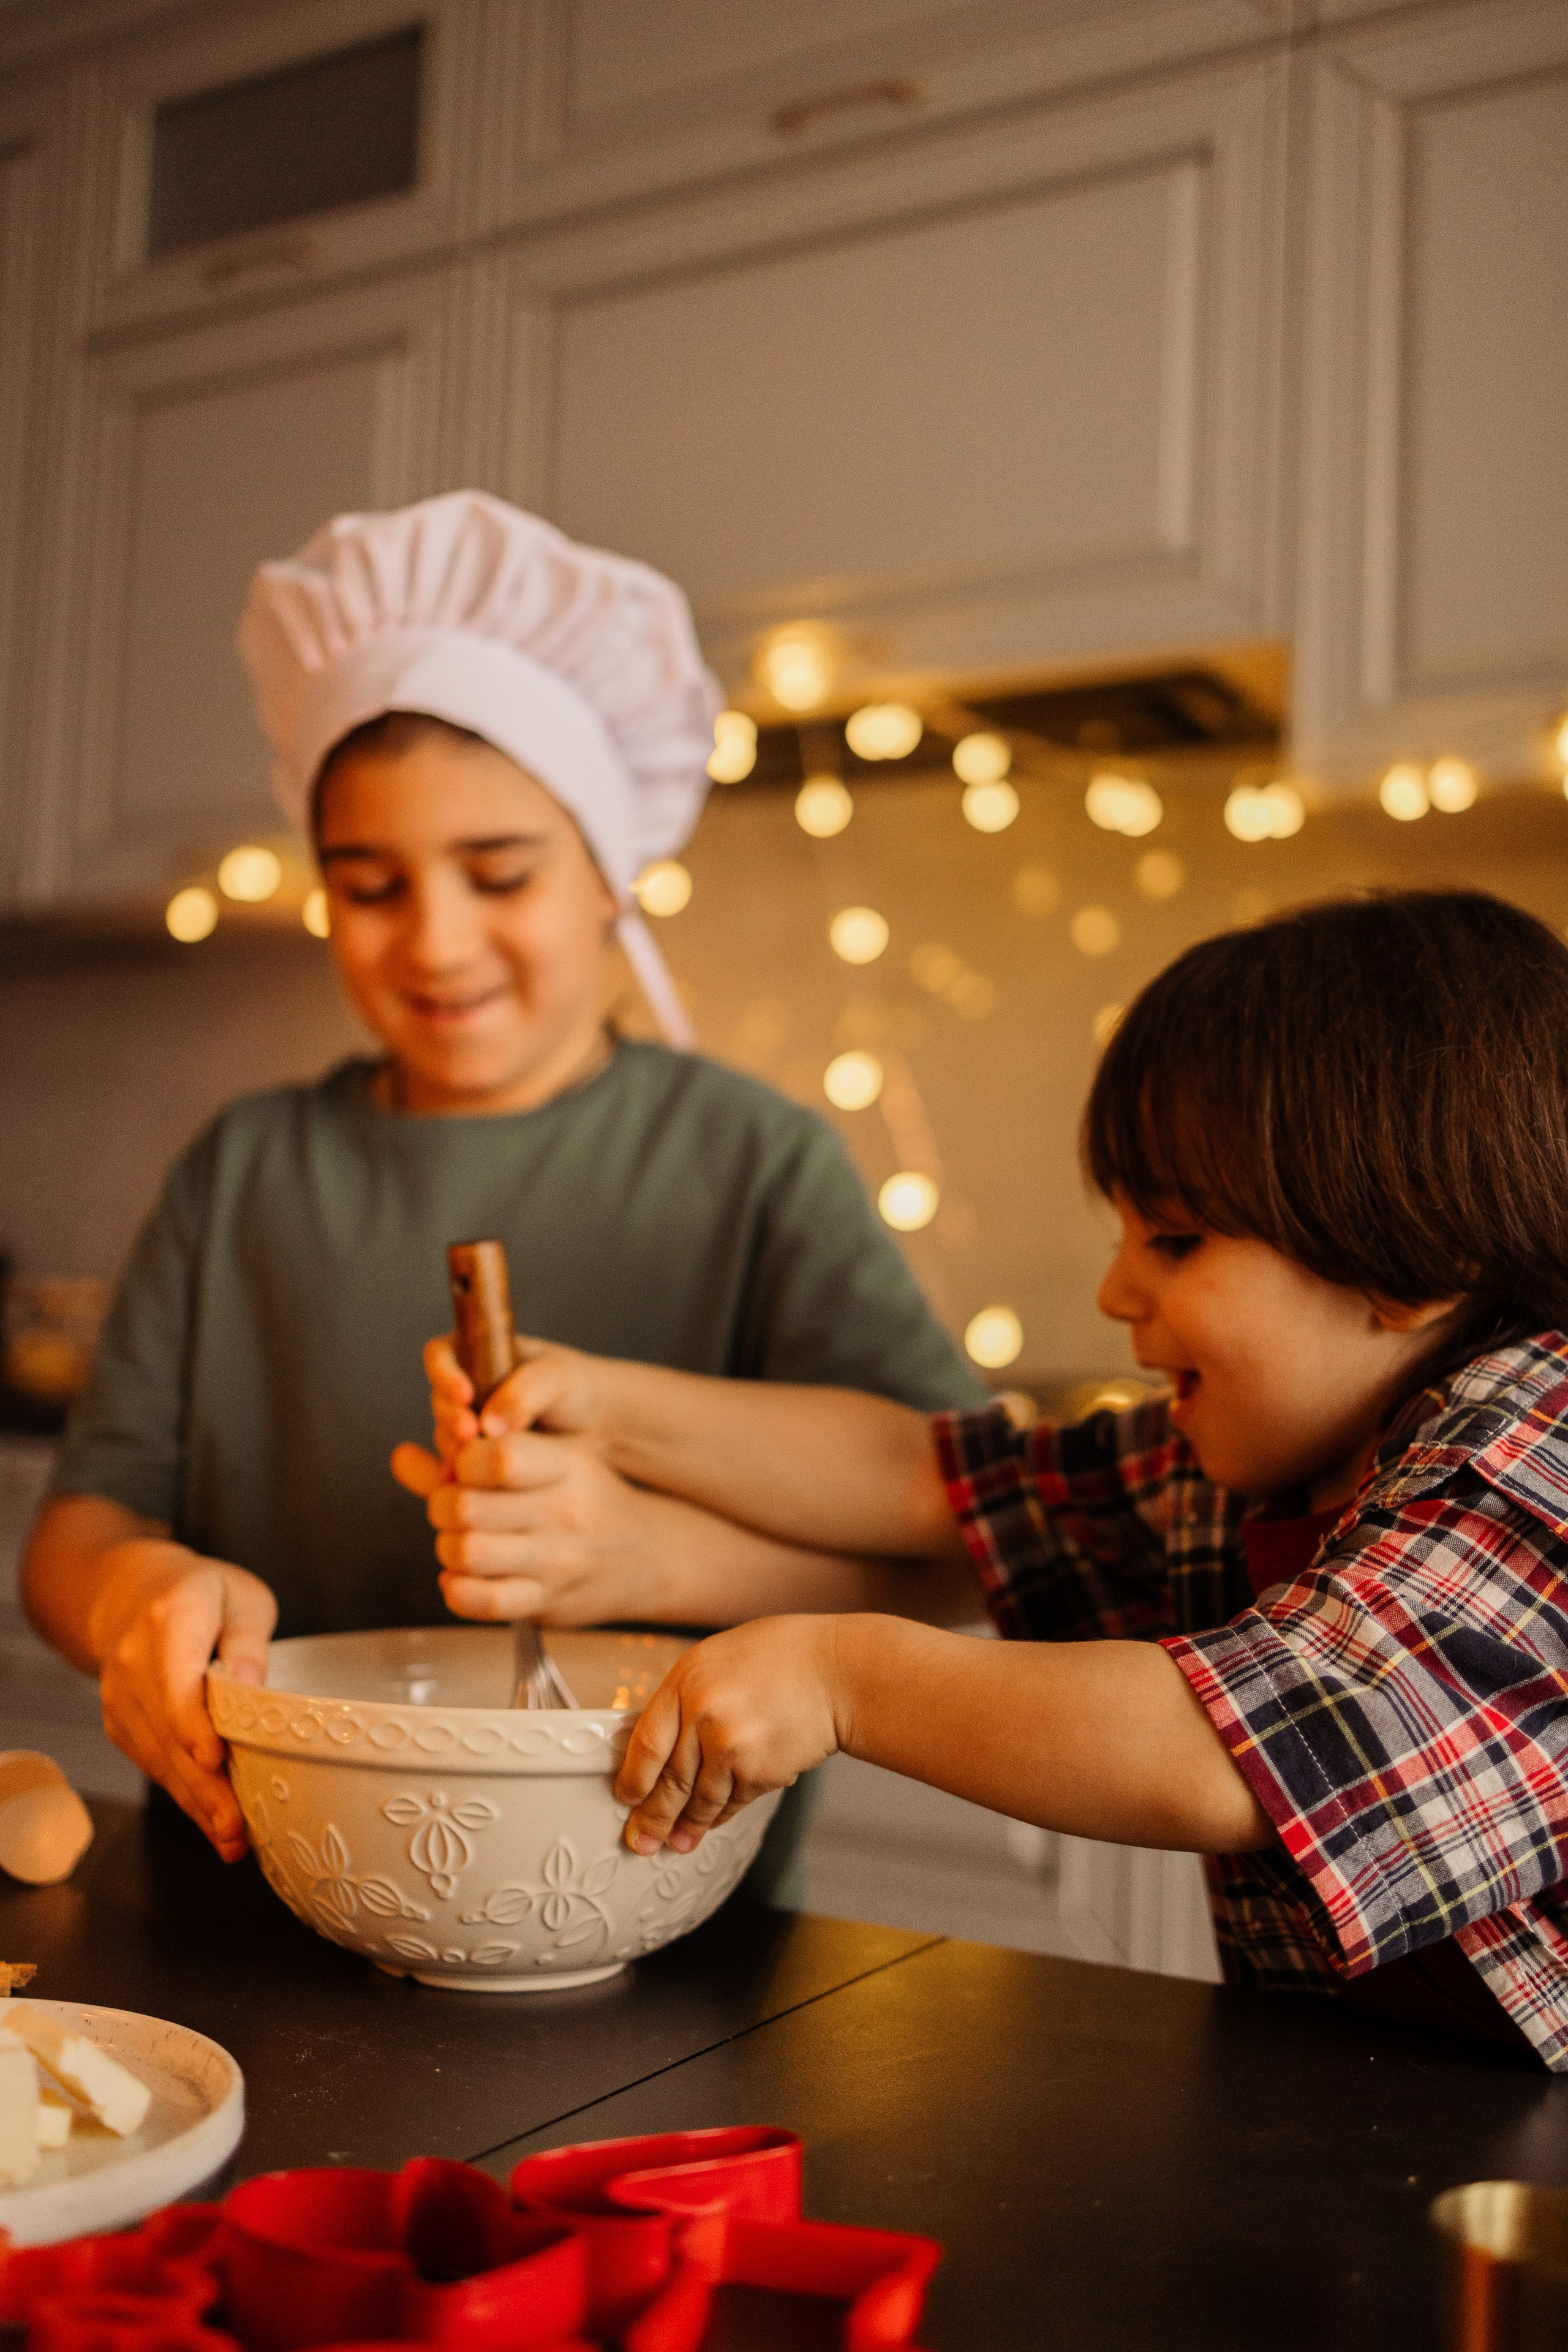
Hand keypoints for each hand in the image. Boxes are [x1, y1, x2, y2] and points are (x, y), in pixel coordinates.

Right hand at [87, 1541, 275, 1861]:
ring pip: (157, 1758)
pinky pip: (151, 1764)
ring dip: (195, 1803)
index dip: (192, 1723)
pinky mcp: (119, 1724)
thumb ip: (248, 1642)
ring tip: (233, 1840)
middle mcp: (134, 1662)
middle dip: (203, 1786)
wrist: (132, 1594)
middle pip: (167, 1732)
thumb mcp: (241, 1598)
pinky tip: (213, 1824)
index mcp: (170, 1620)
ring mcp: (120, 1696)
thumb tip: (254, 1690)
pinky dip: (183, 1795)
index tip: (215, 1759)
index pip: (175, 1679)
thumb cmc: (204, 1594)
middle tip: (238, 1828)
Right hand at [390, 1336, 615, 1498]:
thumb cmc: (578, 1387)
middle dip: (450, 1418)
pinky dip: (465, 1472)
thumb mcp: (557, 1378)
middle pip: (439, 1400)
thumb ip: (523, 1393)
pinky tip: (477, 1484)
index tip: (465, 1395)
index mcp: (481, 1353)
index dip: (444, 1373)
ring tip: (479, 1458)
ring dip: (457, 1448)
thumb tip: (486, 1425)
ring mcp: (473, 1422)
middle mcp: (469, 1387)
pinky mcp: (480, 1455)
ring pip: (447, 1435)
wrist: (598, 1425)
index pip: (441, 1354)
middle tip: (470, 1435)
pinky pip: (460, 1463)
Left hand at [392, 1427, 681, 1623]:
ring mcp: (556, 1561)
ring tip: (458, 1541)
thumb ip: (466, 1460)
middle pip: (468, 1506)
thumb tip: (400, 1457)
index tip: (462, 1467)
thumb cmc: (583, 1501)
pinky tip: (462, 1578)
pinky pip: (483, 1601)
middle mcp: (562, 1513)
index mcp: (564, 1466)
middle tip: (450, 1508)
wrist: (645, 1554)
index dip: (462, 1461)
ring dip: (446, 1547)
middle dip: (441, 1506)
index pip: (500, 1456)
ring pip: (466, 1553)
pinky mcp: (547, 1602)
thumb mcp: (543, 1461)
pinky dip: (457, 1590)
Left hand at [613, 1617, 842, 1855]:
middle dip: (653, 1817)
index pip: (645, 1741)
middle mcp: (702, 1712)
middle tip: (640, 1841)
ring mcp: (729, 1744)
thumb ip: (689, 1698)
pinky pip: (731, 1802)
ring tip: (675, 1844)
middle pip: (668, 1779)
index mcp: (686, 1679)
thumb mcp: (719, 1661)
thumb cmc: (781, 1659)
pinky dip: (720, 1816)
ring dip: (686, 1826)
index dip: (633, 1778)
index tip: (626, 1798)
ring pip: (699, 1798)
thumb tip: (663, 1747)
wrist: (837, 1672)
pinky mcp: (757, 1771)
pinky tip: (712, 1825)